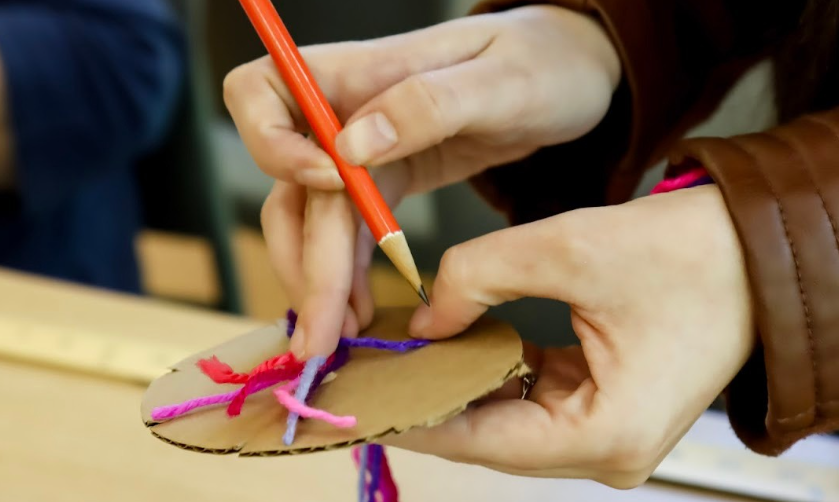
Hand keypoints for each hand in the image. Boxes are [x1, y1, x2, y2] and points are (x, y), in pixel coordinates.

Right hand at [224, 5, 620, 357]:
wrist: (576, 74)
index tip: (328, 187)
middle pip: (285, 184)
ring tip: (338, 335)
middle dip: (300, 258)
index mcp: (359, 71)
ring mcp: (363, 151)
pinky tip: (360, 311)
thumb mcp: (501, 80)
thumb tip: (348, 147)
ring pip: (310, 219)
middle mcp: (345, 111)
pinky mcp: (387, 180)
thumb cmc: (545, 61)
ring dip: (317, 280)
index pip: (262, 94)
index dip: (274, 146)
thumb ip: (427, 104)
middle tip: (320, 330)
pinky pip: (348, 233)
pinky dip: (346, 275)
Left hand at [384, 185, 754, 488]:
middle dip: (433, 400)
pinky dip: (495, 375)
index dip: (414, 414)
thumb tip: (424, 319)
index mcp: (606, 435)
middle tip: (371, 371)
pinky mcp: (607, 412)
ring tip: (403, 356)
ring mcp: (609, 437)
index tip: (361, 398)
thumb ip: (477, 278)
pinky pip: (533, 403)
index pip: (480, 440)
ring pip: (508, 422)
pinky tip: (456, 346)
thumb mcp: (568, 249)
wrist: (761, 251)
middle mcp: (609, 454)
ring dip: (460, 386)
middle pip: (491, 438)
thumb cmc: (691, 254)